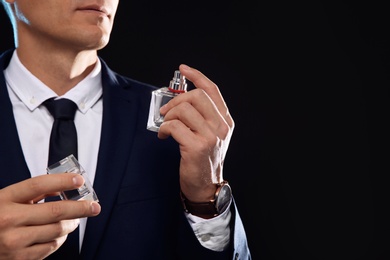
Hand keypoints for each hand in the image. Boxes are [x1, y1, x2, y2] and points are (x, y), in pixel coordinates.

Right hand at [0, 173, 100, 259]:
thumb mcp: (5, 199)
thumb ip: (31, 193)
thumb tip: (62, 187)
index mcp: (4, 199)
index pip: (38, 185)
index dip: (62, 181)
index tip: (79, 179)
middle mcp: (8, 220)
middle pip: (55, 211)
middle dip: (81, 208)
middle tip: (94, 206)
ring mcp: (13, 242)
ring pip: (57, 231)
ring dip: (72, 224)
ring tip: (75, 219)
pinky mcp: (18, 258)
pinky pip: (50, 247)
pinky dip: (60, 239)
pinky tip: (59, 234)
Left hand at [158, 64, 233, 202]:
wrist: (205, 185)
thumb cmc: (204, 159)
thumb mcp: (210, 135)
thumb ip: (202, 117)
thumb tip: (180, 99)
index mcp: (225, 121)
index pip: (213, 90)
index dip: (197, 76)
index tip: (183, 69)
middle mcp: (221, 126)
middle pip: (197, 96)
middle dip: (177, 99)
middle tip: (166, 111)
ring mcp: (210, 136)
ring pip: (184, 109)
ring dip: (168, 116)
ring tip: (165, 126)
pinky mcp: (197, 146)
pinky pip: (175, 126)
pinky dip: (165, 128)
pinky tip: (164, 136)